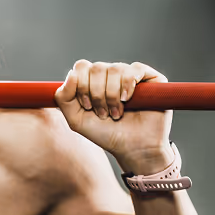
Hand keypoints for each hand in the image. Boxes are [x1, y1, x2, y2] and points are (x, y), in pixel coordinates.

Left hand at [54, 59, 173, 174]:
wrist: (132, 148)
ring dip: (112, 95)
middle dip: (97, 94)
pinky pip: (135, 69)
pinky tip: (127, 100)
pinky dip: (127, 85)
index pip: (82, 67)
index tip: (87, 107)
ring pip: (114, 68)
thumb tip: (72, 74)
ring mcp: (131, 75)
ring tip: (116, 113)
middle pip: (96, 68)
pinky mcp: (150, 78)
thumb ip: (64, 97)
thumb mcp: (76, 119)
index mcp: (94, 81)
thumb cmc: (106, 134)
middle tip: (103, 114)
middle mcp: (111, 75)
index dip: (81, 86)